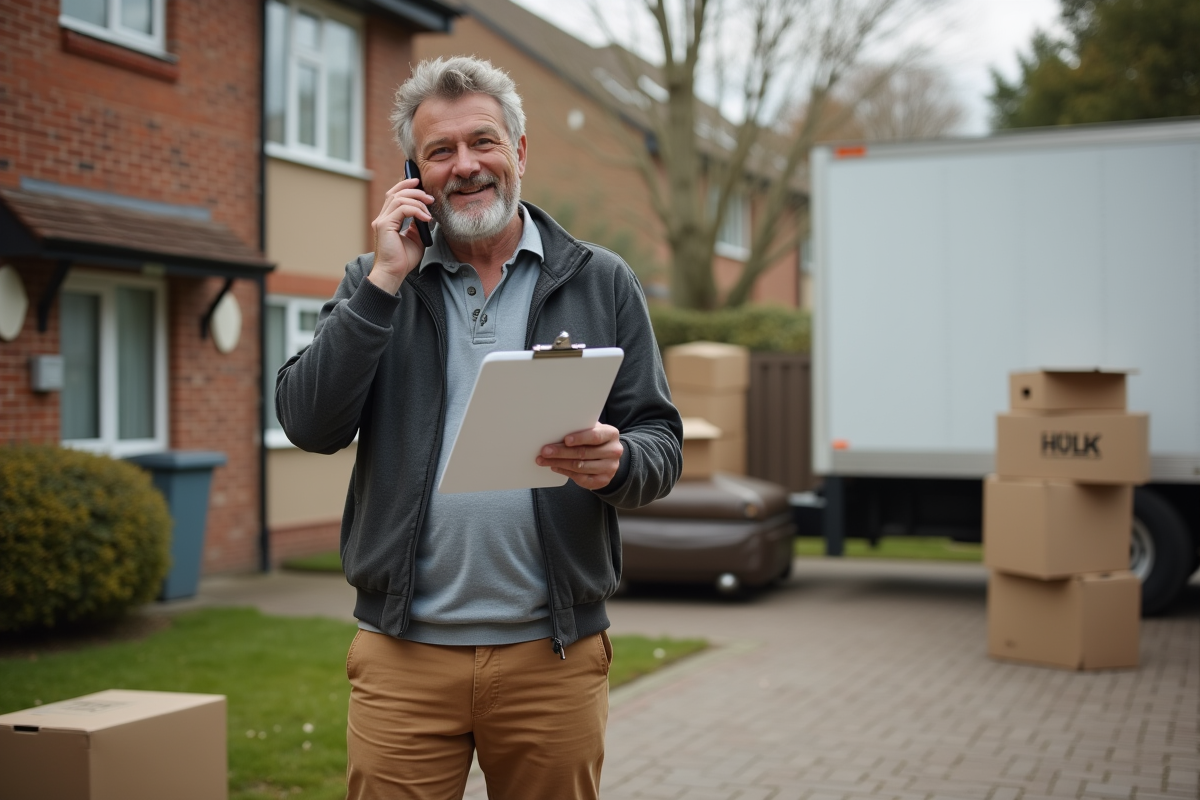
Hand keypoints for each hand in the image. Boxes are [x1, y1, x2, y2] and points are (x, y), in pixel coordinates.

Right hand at [368, 177, 433, 294]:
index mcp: (387, 220)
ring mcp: (382, 221)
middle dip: (414, 190)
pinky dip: (416, 210)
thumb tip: (426, 214)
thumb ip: (418, 225)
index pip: (393, 195)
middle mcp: (382, 218)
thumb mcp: (415, 238)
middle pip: (395, 193)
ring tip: (429, 209)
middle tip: (430, 197)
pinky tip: (426, 218)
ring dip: (417, 200)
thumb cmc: (403, 260)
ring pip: (399, 198)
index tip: (419, 182)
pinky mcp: (384, 226)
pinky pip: (402, 209)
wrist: (393, 274)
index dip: (405, 185)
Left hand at [537, 423, 622, 489]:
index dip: (579, 438)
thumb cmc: (595, 441)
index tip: (565, 440)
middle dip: (561, 452)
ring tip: (544, 460)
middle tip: (545, 451)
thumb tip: (559, 428)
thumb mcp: (593, 430)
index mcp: (611, 434)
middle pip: (584, 453)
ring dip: (559, 463)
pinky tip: (555, 467)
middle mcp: (614, 451)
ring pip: (580, 466)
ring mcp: (610, 468)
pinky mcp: (603, 480)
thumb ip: (581, 428)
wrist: (608, 458)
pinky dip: (565, 472)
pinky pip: (581, 478)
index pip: (595, 436)